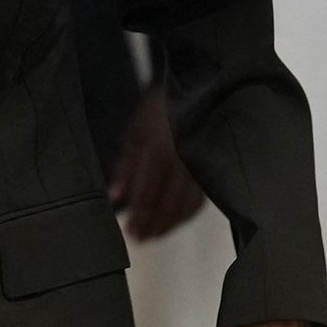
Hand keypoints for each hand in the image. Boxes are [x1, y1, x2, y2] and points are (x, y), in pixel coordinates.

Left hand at [106, 88, 206, 242]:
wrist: (197, 88)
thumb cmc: (158, 110)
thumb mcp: (134, 130)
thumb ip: (124, 166)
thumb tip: (114, 198)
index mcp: (160, 144)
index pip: (149, 189)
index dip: (140, 214)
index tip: (130, 230)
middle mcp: (183, 156)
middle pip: (169, 201)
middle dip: (153, 223)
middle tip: (140, 238)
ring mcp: (201, 162)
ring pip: (188, 203)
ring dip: (170, 223)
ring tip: (154, 235)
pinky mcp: (212, 166)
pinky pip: (202, 196)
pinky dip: (187, 213)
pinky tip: (175, 221)